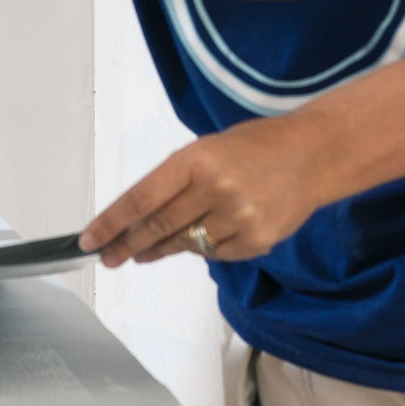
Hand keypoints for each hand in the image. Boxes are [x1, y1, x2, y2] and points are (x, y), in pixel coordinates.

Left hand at [78, 114, 334, 266]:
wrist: (314, 154)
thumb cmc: (253, 149)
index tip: (90, 241)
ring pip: (183, 245)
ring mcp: (238, 217)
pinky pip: (213, 253)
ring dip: (160, 249)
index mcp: (197, 160)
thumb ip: (171, 184)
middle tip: (108, 257)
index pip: (140, 199)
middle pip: (156, 228)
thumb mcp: (205, 152)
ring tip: (146, 250)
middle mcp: (216, 188)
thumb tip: (132, 222)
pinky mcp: (255, 240)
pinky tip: (206, 234)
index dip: (111, 224)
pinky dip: (202, 247)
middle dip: (126, 245)